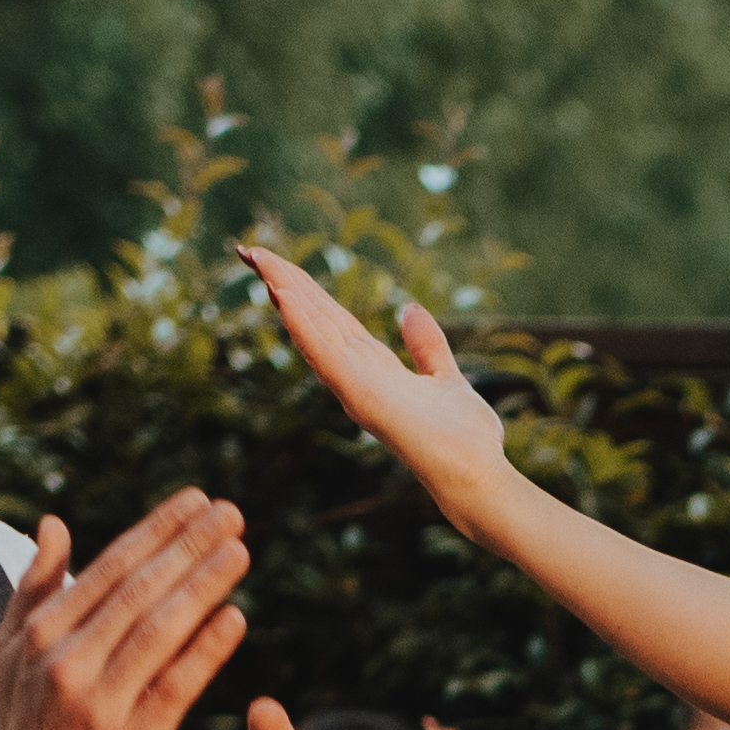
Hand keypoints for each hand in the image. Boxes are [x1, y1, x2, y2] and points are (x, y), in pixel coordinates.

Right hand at [0, 494, 257, 729]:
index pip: (109, 568)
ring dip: (204, 585)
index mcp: (40, 634)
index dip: (157, 530)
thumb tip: (55, 524)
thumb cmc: (28, 725)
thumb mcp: (11, 654)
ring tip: (240, 551)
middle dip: (189, 546)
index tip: (196, 500)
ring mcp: (98, 704)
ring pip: (160, 631)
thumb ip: (34, 588)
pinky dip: (206, 649)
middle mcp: (65, 662)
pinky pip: (176, 687)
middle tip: (231, 513)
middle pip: (139, 591)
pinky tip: (235, 618)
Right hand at [241, 244, 513, 520]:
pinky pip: (327, 356)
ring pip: (314, 332)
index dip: (307, 290)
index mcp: (375, 370)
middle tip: (249, 250)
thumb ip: (426, 346)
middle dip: (284, 283)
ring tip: (257, 261)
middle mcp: (358, 378)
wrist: (479, 478)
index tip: (277, 261)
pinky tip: (281, 295)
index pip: (333, 320)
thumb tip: (409, 308)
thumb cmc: (465, 442)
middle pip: (316, 320)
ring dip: (285, 295)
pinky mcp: (362, 399)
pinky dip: (303, 326)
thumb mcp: (446, 378)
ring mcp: (356, 389)